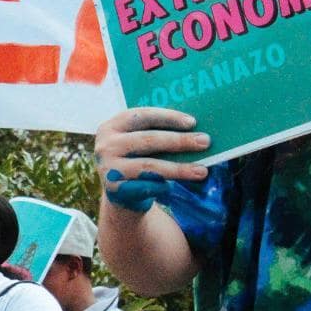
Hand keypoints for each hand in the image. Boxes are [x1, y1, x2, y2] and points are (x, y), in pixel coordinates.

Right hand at [94, 108, 210, 212]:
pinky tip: (176, 186)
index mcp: (112, 127)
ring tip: (202, 170)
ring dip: (179, 168)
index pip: (141, 116)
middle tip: (205, 141)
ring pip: (149, 166)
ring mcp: (108, 169)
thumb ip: (158, 133)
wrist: (120, 194)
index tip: (193, 122)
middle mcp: (105, 146)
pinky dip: (164, 186)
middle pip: (147, 140)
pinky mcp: (115, 190)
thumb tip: (195, 130)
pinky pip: (146, 187)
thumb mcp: (140, 142)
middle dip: (179, 141)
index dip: (168, 117)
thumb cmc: (138, 159)